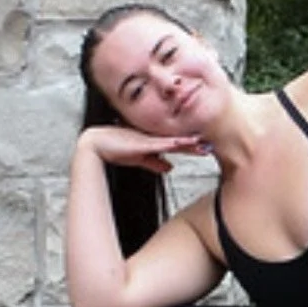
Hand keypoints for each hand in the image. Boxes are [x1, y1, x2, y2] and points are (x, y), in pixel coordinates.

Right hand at [78, 126, 207, 176]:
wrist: (96, 145)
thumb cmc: (117, 149)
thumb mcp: (141, 159)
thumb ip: (155, 163)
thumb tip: (170, 168)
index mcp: (154, 141)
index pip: (177, 144)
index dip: (192, 147)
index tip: (207, 148)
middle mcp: (153, 138)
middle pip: (178, 141)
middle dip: (194, 144)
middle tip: (210, 146)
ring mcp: (147, 139)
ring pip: (171, 141)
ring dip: (186, 143)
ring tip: (201, 144)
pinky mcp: (140, 143)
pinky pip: (157, 144)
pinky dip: (169, 144)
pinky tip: (179, 143)